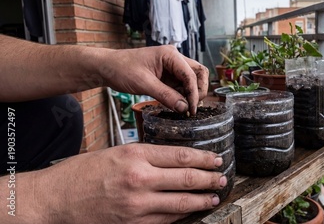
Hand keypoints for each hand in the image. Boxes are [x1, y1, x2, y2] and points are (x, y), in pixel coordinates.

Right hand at [9, 144, 225, 223]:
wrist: (55, 199)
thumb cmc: (83, 172)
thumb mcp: (117, 152)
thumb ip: (146, 156)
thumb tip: (174, 160)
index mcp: (135, 155)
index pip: (180, 156)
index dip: (203, 159)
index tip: (215, 159)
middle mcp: (139, 179)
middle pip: (186, 178)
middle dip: (209, 179)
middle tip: (222, 177)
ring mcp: (137, 205)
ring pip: (180, 202)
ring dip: (201, 200)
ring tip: (214, 196)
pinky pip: (166, 220)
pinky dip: (181, 215)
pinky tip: (191, 211)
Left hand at [102, 45, 208, 114]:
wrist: (107, 67)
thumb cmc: (121, 69)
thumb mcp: (144, 84)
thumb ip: (166, 96)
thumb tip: (184, 108)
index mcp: (170, 55)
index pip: (191, 74)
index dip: (194, 93)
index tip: (191, 109)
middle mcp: (174, 58)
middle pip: (198, 73)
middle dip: (199, 90)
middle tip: (192, 107)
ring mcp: (172, 67)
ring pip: (192, 79)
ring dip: (192, 93)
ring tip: (186, 108)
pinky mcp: (167, 75)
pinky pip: (182, 85)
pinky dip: (183, 95)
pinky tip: (178, 105)